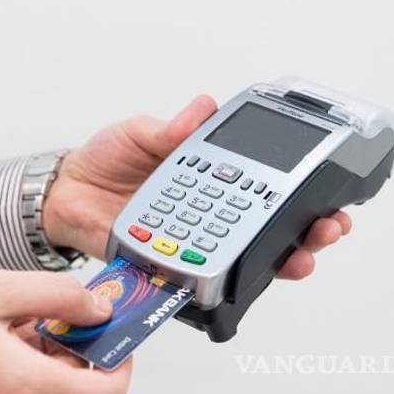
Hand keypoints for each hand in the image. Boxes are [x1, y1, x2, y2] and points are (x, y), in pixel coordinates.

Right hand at [0, 268, 131, 393]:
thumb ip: (60, 296)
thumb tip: (99, 308)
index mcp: (24, 389)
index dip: (121, 363)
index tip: (118, 335)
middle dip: (86, 356)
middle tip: (76, 321)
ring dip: (58, 359)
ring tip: (35, 320)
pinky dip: (33, 366)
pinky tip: (13, 333)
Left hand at [44, 95, 351, 279]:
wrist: (66, 194)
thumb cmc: (104, 161)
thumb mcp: (138, 134)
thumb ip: (169, 129)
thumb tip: (202, 107)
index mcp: (208, 179)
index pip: (262, 188)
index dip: (297, 194)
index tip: (327, 194)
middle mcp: (208, 214)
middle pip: (268, 230)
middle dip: (307, 233)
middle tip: (327, 229)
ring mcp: (192, 243)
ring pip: (245, 259)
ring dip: (279, 263)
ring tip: (299, 259)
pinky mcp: (170, 266)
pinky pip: (199, 279)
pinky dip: (222, 286)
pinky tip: (242, 284)